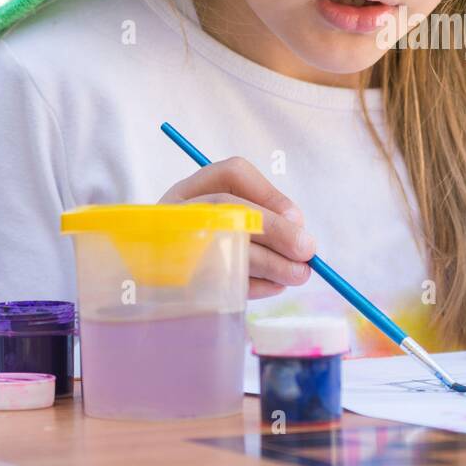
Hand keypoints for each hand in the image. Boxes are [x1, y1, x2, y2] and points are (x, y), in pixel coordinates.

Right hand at [159, 156, 315, 298]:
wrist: (157, 291)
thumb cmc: (202, 248)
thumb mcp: (225, 221)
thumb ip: (261, 216)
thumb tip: (299, 230)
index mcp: (187, 190)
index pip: (232, 174)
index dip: (271, 195)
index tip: (298, 218)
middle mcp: (174, 213)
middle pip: (229, 210)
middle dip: (277, 231)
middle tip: (308, 251)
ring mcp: (170, 249)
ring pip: (228, 248)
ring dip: (273, 263)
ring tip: (300, 274)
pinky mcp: (174, 285)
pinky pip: (222, 282)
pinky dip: (256, 285)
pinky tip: (275, 286)